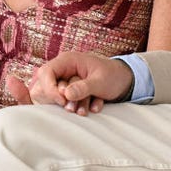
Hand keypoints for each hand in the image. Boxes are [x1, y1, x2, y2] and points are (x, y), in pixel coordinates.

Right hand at [7, 51, 132, 112]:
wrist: (124, 81)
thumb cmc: (113, 76)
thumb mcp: (100, 81)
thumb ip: (83, 87)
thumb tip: (66, 94)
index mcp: (67, 60)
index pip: (45, 72)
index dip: (49, 88)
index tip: (62, 101)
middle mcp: (63, 70)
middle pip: (46, 85)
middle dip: (61, 99)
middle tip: (74, 107)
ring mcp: (65, 81)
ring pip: (55, 96)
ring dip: (71, 105)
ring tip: (86, 110)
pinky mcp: (69, 93)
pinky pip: (64, 103)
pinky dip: (78, 107)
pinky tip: (94, 105)